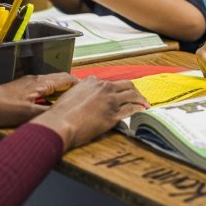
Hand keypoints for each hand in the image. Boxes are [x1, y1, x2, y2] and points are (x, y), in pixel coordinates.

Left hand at [0, 73, 77, 128]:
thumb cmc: (1, 110)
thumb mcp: (27, 115)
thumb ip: (48, 114)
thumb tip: (66, 115)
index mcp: (40, 82)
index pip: (66, 78)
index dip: (79, 85)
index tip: (89, 94)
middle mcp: (35, 80)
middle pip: (59, 81)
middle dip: (71, 90)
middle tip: (81, 102)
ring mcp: (26, 85)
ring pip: (50, 87)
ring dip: (60, 95)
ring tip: (68, 107)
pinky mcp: (19, 91)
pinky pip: (41, 92)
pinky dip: (49, 98)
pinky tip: (48, 109)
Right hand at [32, 76, 147, 150]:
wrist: (60, 124)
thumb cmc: (60, 113)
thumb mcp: (70, 95)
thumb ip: (81, 93)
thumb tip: (84, 98)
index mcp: (92, 81)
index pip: (109, 83)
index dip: (115, 89)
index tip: (118, 93)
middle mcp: (103, 88)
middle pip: (126, 85)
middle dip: (134, 90)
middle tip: (138, 96)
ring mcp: (110, 101)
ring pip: (132, 95)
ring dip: (140, 99)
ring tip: (145, 103)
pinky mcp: (113, 115)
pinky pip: (131, 109)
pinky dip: (138, 109)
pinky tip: (142, 111)